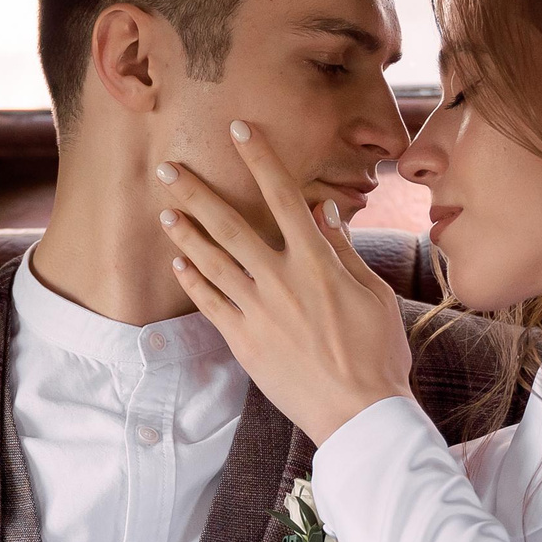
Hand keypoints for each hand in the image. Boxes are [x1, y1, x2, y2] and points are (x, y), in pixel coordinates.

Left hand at [156, 119, 413, 444]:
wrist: (359, 412)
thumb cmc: (377, 352)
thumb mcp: (373, 294)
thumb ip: (344, 250)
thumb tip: (323, 209)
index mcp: (318, 262)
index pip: (284, 196)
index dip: (260, 159)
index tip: (240, 130)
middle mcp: (281, 280)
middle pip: (231, 224)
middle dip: (197, 192)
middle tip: (169, 167)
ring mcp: (258, 310)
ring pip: (211, 261)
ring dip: (185, 232)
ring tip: (164, 210)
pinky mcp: (243, 340)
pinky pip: (209, 303)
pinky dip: (192, 279)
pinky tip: (179, 261)